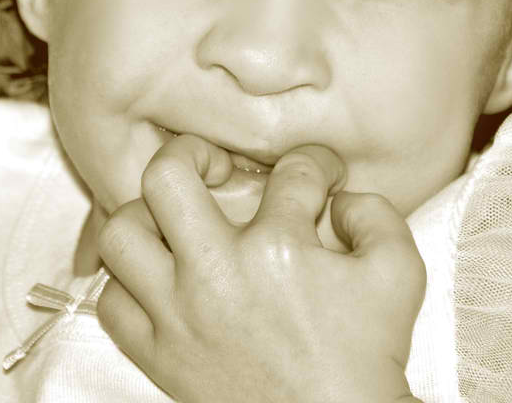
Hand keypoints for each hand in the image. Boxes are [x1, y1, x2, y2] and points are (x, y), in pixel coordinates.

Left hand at [96, 135, 426, 402]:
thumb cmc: (367, 358)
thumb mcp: (400, 273)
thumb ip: (376, 215)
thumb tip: (342, 197)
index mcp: (279, 248)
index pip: (291, 172)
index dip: (316, 164)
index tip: (321, 177)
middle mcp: (218, 273)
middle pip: (166, 175)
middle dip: (192, 152)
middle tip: (216, 168)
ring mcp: (180, 315)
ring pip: (120, 233)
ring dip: (147, 216)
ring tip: (178, 222)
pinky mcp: (159, 355)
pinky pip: (111, 302)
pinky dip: (129, 283)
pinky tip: (162, 279)